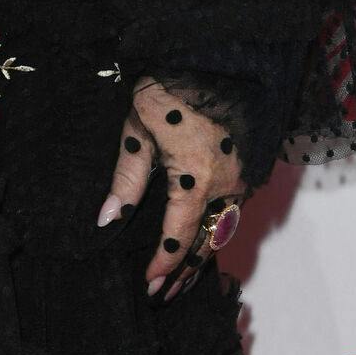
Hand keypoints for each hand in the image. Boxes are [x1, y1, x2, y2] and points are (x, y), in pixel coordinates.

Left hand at [96, 74, 246, 299]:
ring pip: (223, 231)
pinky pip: (234, 213)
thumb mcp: (136, 131)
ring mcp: (242, 178)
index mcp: (197, 178)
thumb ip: (126, 180)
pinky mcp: (248, 169)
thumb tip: (107, 220)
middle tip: (164, 294)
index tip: (149, 285)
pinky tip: (203, 243)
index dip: (163, 264)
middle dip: (184, 271)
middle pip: (205, 243)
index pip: (178, 236)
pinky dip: (217, 233)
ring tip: (180, 279)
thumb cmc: (168, 91)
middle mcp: (226, 185)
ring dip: (201, 256)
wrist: (212, 59)